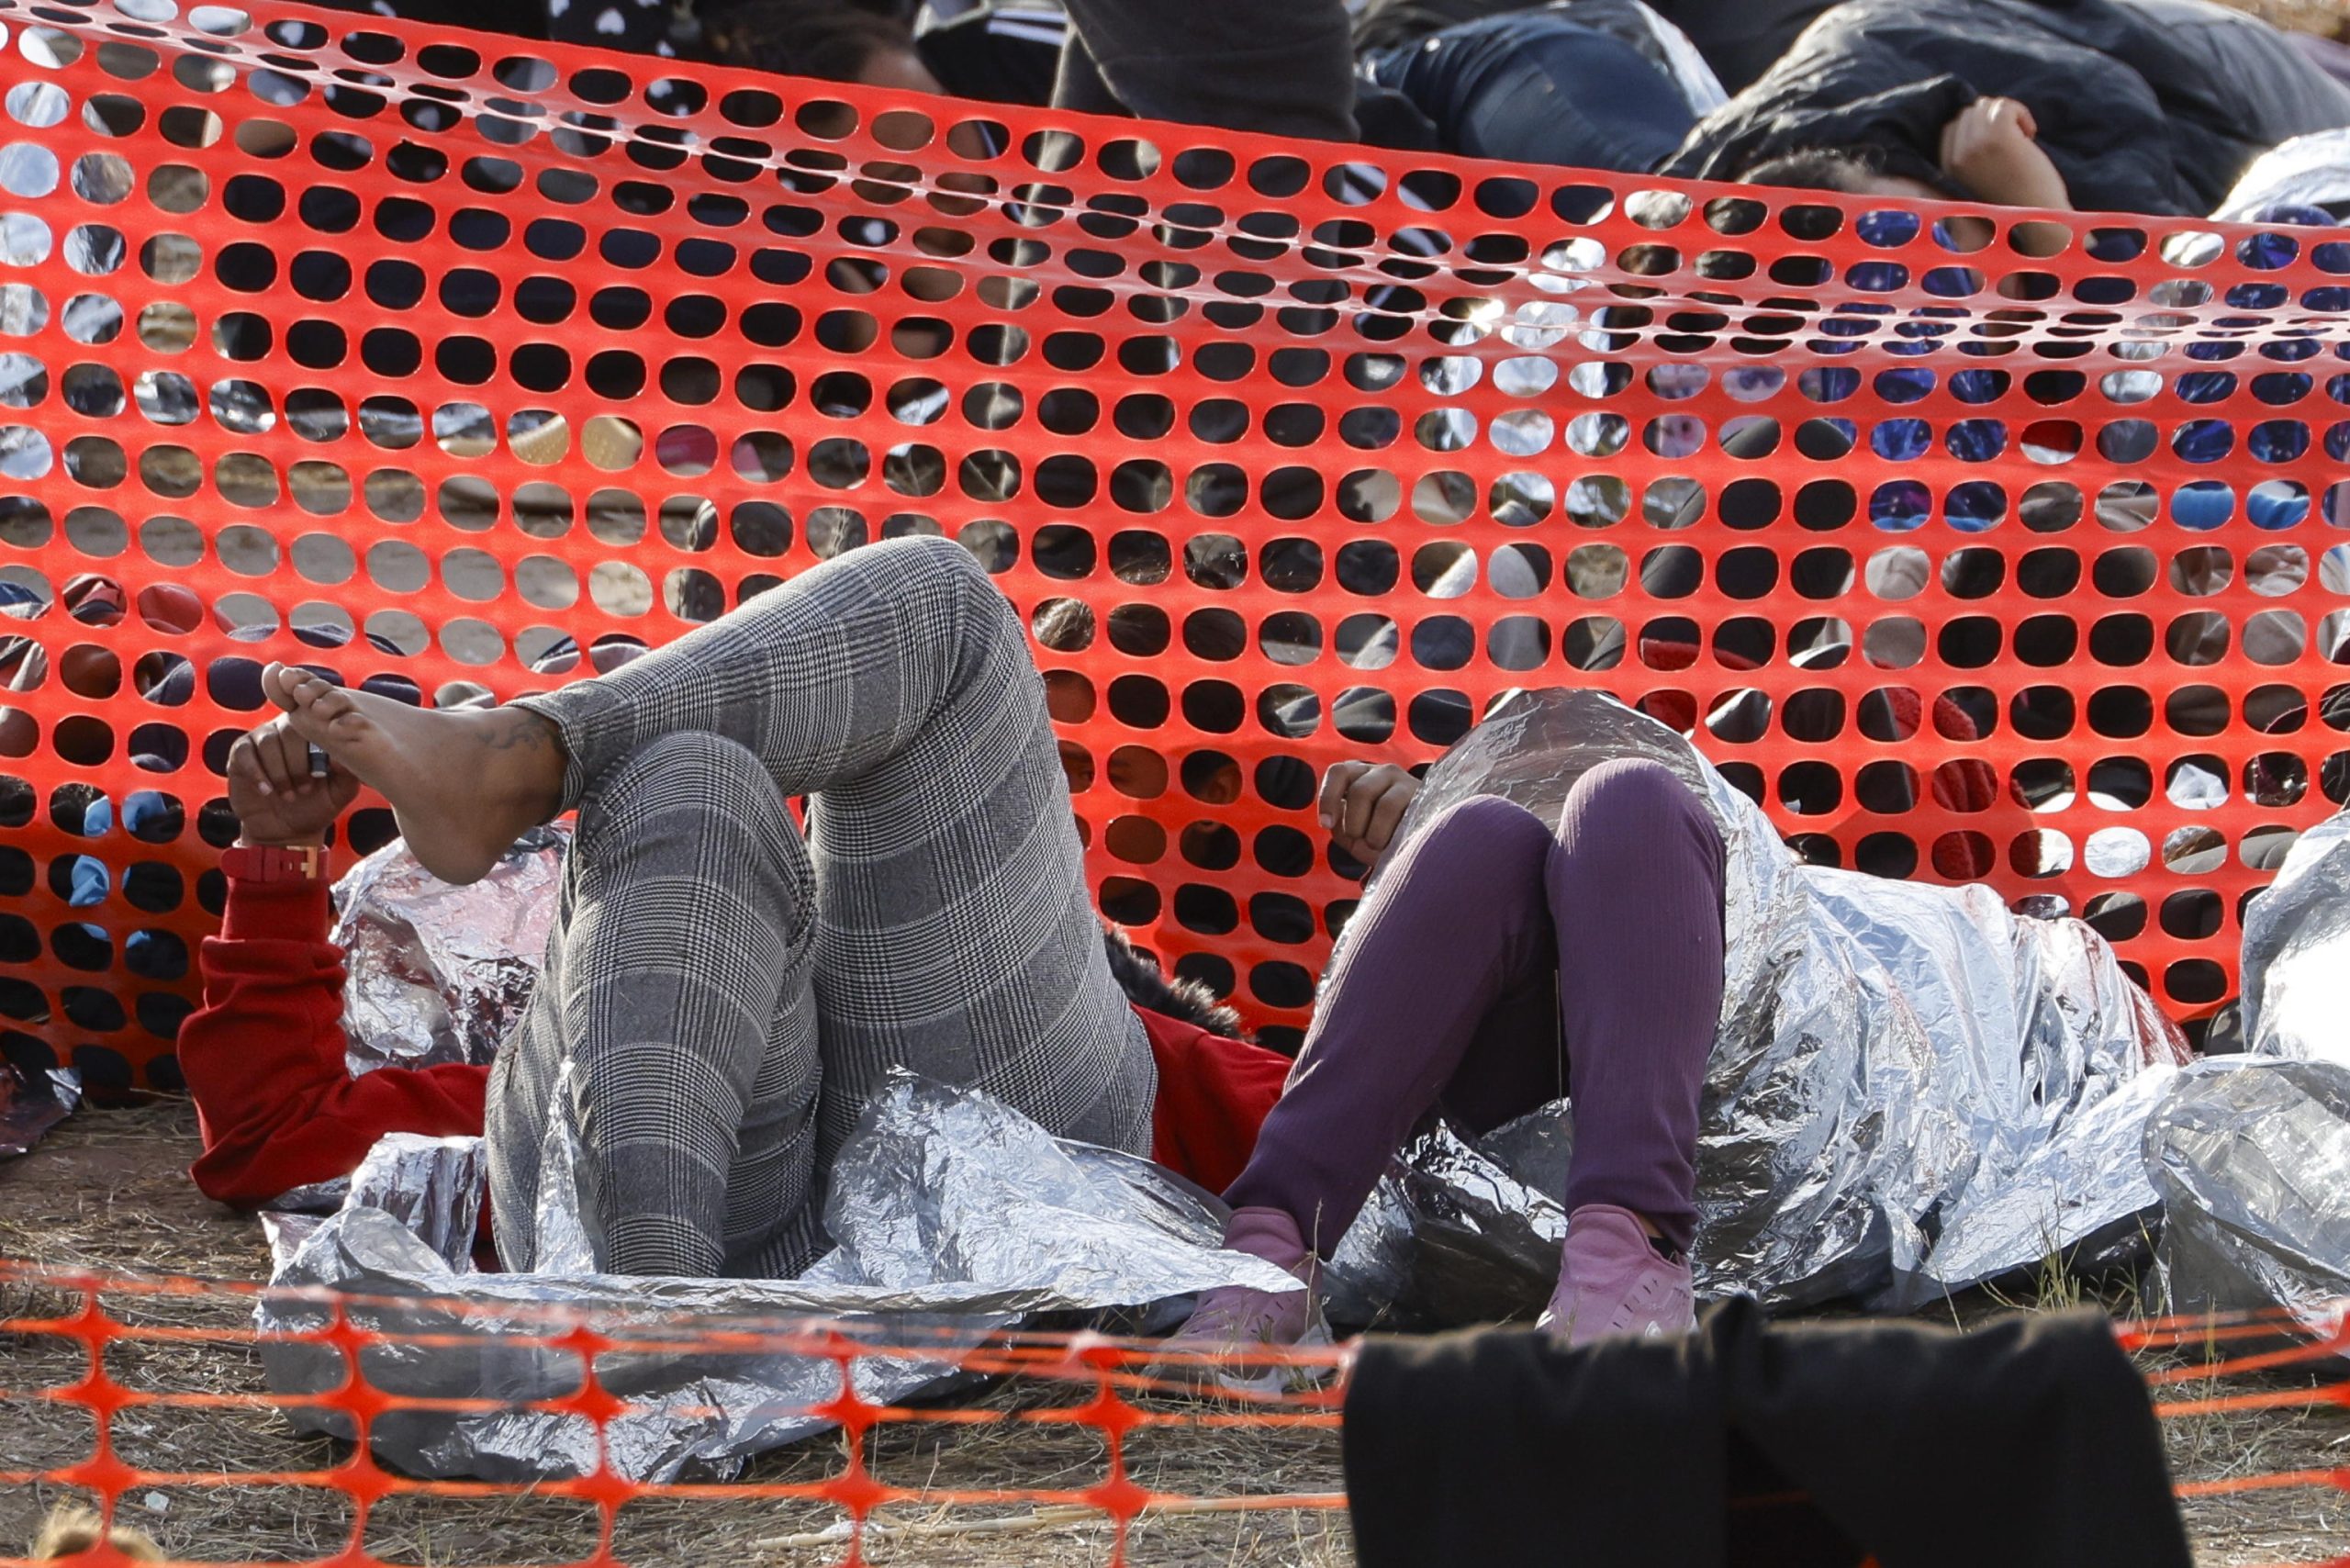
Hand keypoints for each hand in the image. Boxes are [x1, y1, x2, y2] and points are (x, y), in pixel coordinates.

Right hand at [226, 714, 358, 847]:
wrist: (287, 830)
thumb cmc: (317, 805)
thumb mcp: (340, 792)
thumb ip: (347, 772)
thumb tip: (344, 753)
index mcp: (315, 733)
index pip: (317, 722)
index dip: (320, 744)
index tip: (323, 772)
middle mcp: (288, 729)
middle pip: (291, 730)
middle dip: (298, 763)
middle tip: (305, 790)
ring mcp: (262, 738)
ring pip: (268, 742)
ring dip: (279, 771)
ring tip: (289, 795)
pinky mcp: (241, 753)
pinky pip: (245, 753)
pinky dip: (257, 773)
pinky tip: (267, 791)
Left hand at [1318, 762, 1419, 869]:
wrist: (1415, 846)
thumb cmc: (1377, 838)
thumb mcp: (1353, 835)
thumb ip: (1341, 829)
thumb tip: (1347, 830)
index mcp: (1358, 775)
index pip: (1338, 772)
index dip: (1328, 797)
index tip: (1326, 823)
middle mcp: (1381, 772)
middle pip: (1360, 792)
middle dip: (1355, 824)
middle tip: (1360, 842)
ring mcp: (1405, 781)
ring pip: (1385, 806)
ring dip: (1376, 835)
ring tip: (1378, 846)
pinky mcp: (1423, 796)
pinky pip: (1408, 816)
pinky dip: (1393, 836)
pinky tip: (1394, 844)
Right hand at [1938, 97, 2070, 211]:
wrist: (2035, 218)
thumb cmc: (2014, 199)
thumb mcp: (1979, 176)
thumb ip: (1970, 152)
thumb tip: (1979, 109)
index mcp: (1946, 168)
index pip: (1951, 127)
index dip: (1976, 127)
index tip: (1997, 142)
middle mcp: (1955, 156)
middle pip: (1968, 113)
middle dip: (1992, 119)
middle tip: (2013, 140)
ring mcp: (1975, 145)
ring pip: (1985, 106)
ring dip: (2008, 115)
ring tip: (2022, 137)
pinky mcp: (1998, 137)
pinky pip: (2004, 106)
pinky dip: (2021, 113)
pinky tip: (2030, 134)